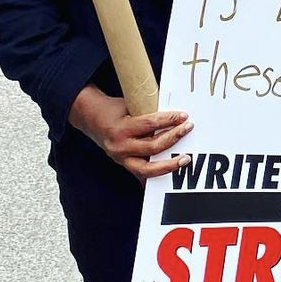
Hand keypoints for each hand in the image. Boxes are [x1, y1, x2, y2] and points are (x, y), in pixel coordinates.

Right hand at [68, 85, 191, 180]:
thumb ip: (148, 110)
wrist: (92, 119)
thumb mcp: (129, 105)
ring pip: (147, 169)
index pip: (149, 124)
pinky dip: (156, 176)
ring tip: (185, 159)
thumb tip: (174, 114)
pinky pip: (142, 175)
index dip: (168, 120)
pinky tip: (170, 176)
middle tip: (188, 128)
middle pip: (152, 146)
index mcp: (120, 129)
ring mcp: (121, 159)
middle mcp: (119, 147)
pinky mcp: (124, 165)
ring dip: (168, 165)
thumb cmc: (114, 110)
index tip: (183, 116)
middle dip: (173, 137)